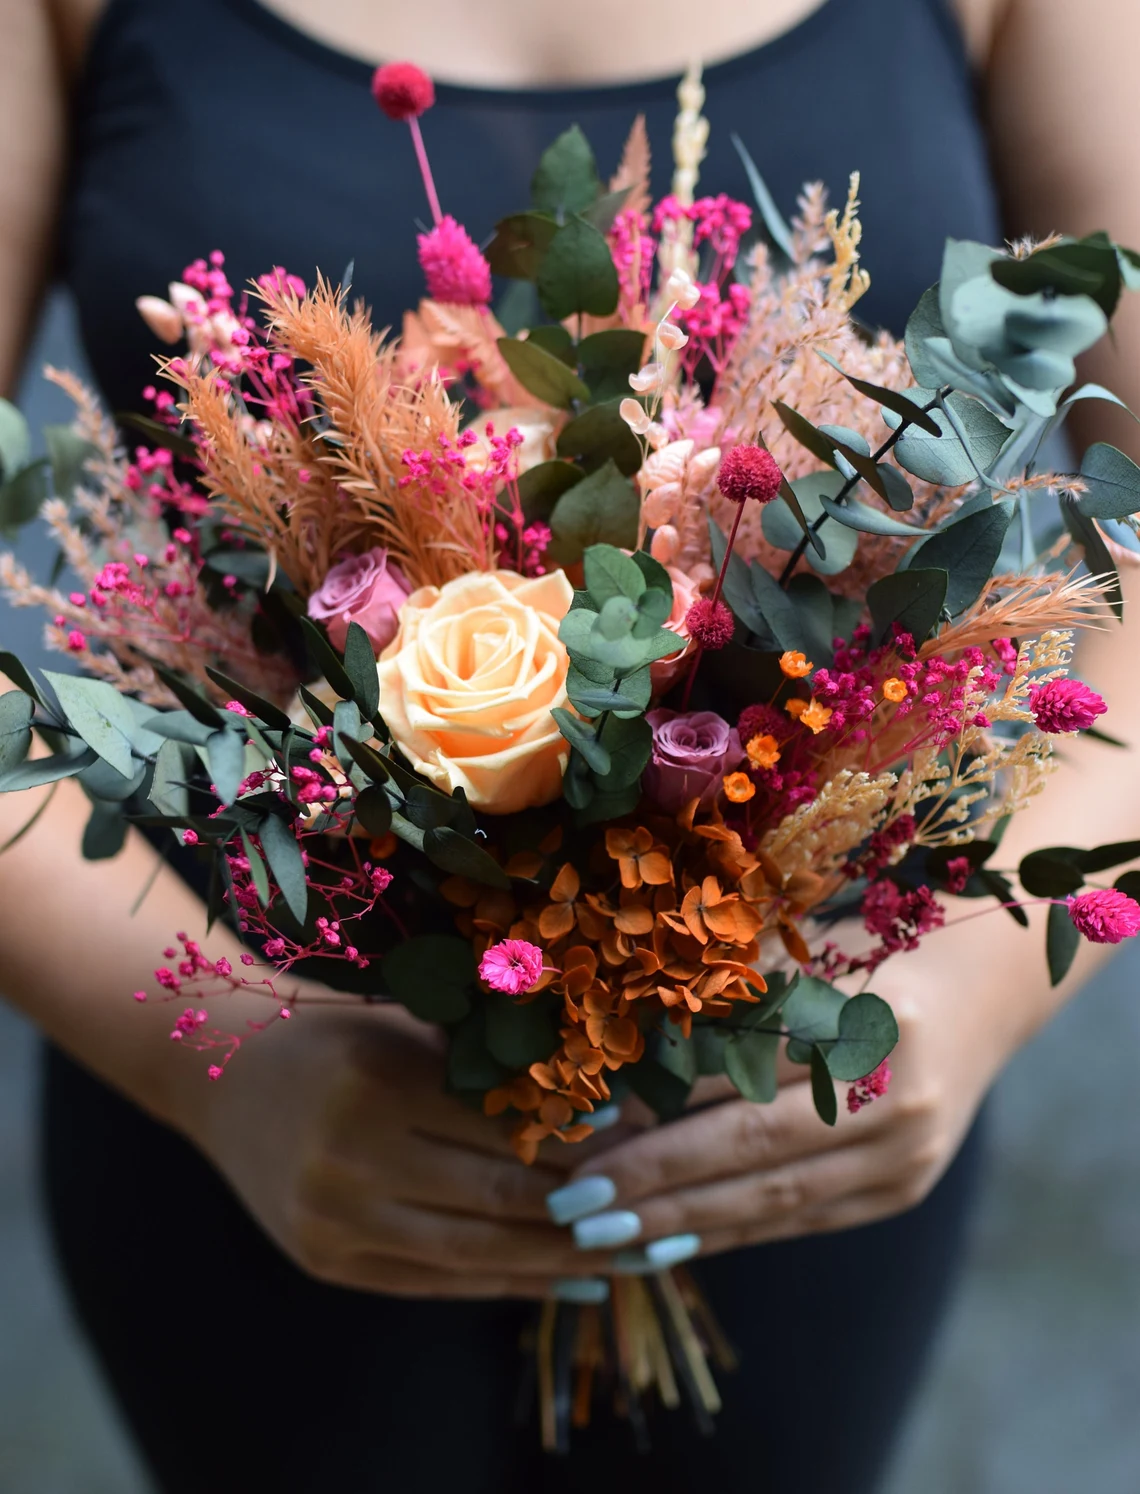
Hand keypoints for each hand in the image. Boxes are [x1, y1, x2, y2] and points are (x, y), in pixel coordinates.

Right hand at [177, 996, 609, 1297]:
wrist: (222, 1075)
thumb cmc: (336, 1036)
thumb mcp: (408, 1027)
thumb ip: (486, 1065)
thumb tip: (599, 1097)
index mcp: (375, 1079)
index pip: (503, 1123)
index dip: (579, 1135)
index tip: (640, 1134)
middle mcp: (348, 1156)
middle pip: (496, 1194)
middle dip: (583, 1203)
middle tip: (650, 1201)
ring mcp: (332, 1219)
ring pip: (472, 1252)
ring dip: (557, 1257)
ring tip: (627, 1251)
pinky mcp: (326, 1262)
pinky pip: (433, 1283)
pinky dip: (506, 1284)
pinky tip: (565, 1279)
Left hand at [559, 950, 1014, 1264]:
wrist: (982, 992)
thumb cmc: (869, 953)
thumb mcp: (805, 951)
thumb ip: (727, 988)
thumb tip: (615, 1034)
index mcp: (872, 1021)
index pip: (744, 1067)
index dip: (658, 1097)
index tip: (583, 1118)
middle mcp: (897, 1096)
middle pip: (753, 1145)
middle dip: (655, 1177)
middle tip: (572, 1199)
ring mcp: (906, 1155)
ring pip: (773, 1199)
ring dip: (679, 1220)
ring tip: (600, 1234)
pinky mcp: (900, 1192)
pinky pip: (799, 1222)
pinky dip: (727, 1231)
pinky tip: (662, 1242)